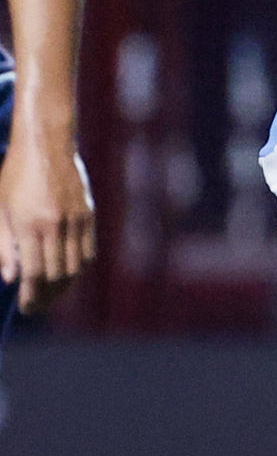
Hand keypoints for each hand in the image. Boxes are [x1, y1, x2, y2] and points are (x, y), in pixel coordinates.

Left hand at [0, 139, 94, 314]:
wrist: (46, 147)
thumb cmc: (15, 178)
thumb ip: (3, 247)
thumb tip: (9, 279)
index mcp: (29, 224)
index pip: (34, 274)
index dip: (31, 297)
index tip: (26, 309)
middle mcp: (56, 225)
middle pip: (57, 275)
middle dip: (47, 297)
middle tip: (37, 306)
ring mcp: (76, 220)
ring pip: (76, 267)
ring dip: (64, 286)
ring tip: (52, 294)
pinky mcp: (89, 214)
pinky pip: (88, 251)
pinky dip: (79, 267)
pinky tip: (67, 273)